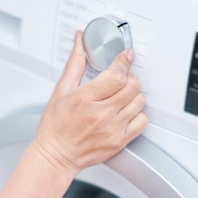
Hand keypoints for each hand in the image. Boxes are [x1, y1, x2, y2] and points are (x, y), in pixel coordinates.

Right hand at [31, 30, 147, 174]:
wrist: (56, 155)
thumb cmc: (55, 126)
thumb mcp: (61, 90)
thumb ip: (75, 64)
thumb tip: (79, 41)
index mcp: (85, 99)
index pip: (116, 75)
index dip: (123, 62)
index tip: (125, 56)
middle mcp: (101, 114)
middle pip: (132, 86)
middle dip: (128, 77)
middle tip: (120, 78)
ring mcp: (112, 129)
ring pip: (139, 101)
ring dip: (133, 94)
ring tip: (122, 95)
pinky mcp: (119, 141)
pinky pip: (142, 121)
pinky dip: (138, 113)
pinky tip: (126, 111)